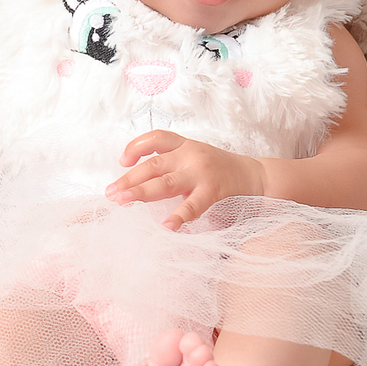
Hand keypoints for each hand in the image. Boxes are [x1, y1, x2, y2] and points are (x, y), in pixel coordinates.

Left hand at [106, 130, 264, 230]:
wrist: (256, 177)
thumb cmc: (219, 171)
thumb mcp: (195, 159)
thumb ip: (172, 165)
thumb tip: (138, 182)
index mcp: (185, 146)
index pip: (156, 138)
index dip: (135, 147)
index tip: (122, 161)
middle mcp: (191, 156)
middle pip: (153, 164)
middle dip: (128, 179)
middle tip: (110, 192)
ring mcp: (201, 173)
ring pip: (165, 182)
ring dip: (141, 193)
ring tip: (122, 202)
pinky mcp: (213, 191)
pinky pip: (192, 206)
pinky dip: (178, 216)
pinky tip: (166, 227)